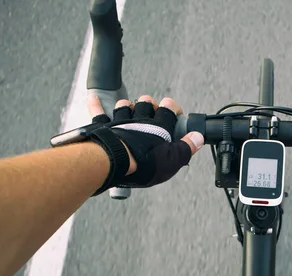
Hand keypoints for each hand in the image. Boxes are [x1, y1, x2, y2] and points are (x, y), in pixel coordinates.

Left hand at [86, 94, 204, 187]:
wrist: (115, 162)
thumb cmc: (145, 163)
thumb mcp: (173, 160)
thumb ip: (187, 147)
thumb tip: (198, 137)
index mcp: (158, 127)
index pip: (169, 108)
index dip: (173, 108)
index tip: (175, 113)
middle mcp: (139, 120)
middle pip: (146, 103)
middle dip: (150, 105)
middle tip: (152, 111)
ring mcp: (120, 121)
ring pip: (125, 106)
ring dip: (129, 106)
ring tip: (131, 109)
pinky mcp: (104, 127)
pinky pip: (99, 113)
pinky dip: (96, 104)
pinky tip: (93, 97)